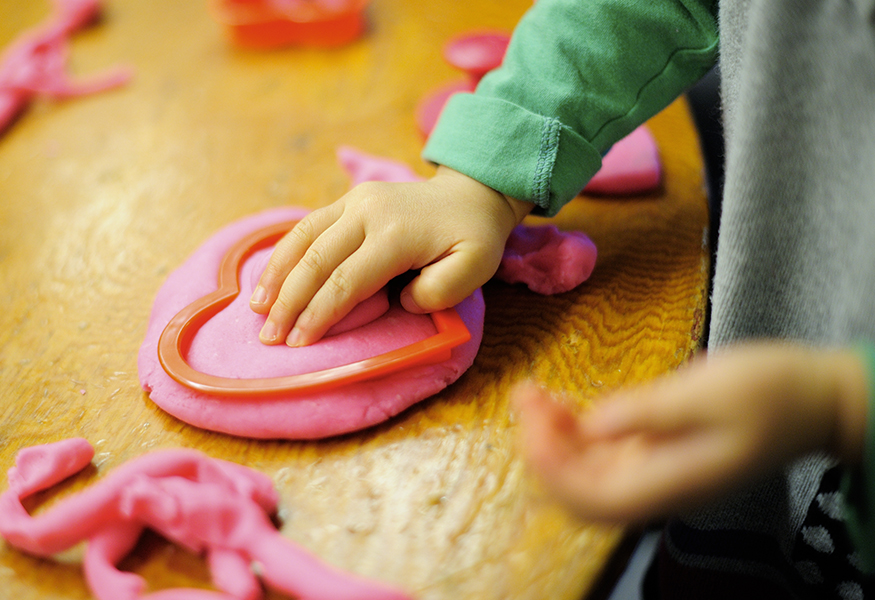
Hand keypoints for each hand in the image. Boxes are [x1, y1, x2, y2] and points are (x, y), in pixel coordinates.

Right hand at [250, 166, 531, 345]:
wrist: (471, 195)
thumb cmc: (472, 238)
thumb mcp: (476, 267)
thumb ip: (441, 290)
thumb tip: (400, 300)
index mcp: (396, 233)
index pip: (346, 280)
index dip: (319, 314)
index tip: (299, 344)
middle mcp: (367, 211)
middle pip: (316, 261)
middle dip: (288, 302)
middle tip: (268, 338)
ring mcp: (355, 201)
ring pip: (303, 238)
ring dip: (277, 275)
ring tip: (257, 309)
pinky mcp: (348, 200)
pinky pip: (307, 226)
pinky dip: (284, 253)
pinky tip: (270, 278)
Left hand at [513, 343, 869, 523]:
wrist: (813, 399)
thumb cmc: (770, 392)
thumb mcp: (707, 394)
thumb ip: (647, 413)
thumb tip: (591, 425)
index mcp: (669, 483)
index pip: (591, 498)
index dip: (551, 467)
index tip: (532, 418)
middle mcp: (655, 487)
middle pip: (579, 492)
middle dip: (542, 450)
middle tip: (525, 396)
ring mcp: (654, 471)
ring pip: (586, 471)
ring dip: (552, 438)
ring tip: (533, 393)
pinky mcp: (655, 451)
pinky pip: (603, 453)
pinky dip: (575, 431)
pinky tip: (561, 403)